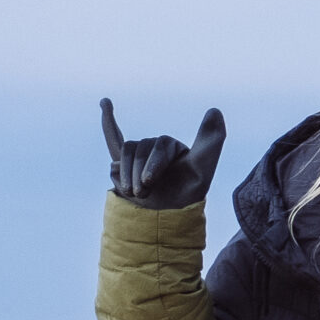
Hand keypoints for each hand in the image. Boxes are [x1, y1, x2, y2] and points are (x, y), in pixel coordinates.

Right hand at [101, 99, 225, 211]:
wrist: (167, 216)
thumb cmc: (188, 193)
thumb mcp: (203, 167)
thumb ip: (211, 140)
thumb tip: (215, 109)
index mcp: (172, 146)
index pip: (159, 145)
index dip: (152, 163)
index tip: (148, 181)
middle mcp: (155, 146)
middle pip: (139, 148)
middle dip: (138, 173)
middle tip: (143, 193)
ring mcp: (139, 153)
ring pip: (124, 151)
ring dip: (125, 174)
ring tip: (134, 193)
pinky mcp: (124, 163)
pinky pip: (113, 137)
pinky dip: (109, 121)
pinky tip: (105, 102)